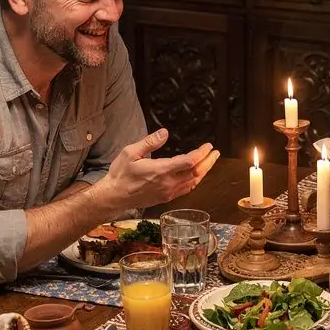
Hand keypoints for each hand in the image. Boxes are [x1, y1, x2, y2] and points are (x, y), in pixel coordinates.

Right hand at [99, 130, 220, 211]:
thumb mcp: (131, 152)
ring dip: (204, 171)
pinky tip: (197, 176)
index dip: (202, 153)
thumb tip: (165, 132)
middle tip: (216, 153)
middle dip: (208, 162)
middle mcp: (168, 183)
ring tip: (210, 162)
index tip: (208, 146)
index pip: (189, 161)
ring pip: (193, 182)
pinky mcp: (166, 198)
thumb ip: (150, 142)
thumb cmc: (120, 174)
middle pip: (196, 173)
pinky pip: (186, 189)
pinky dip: (195, 181)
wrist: (114, 197)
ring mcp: (168, 192)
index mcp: (161, 170)